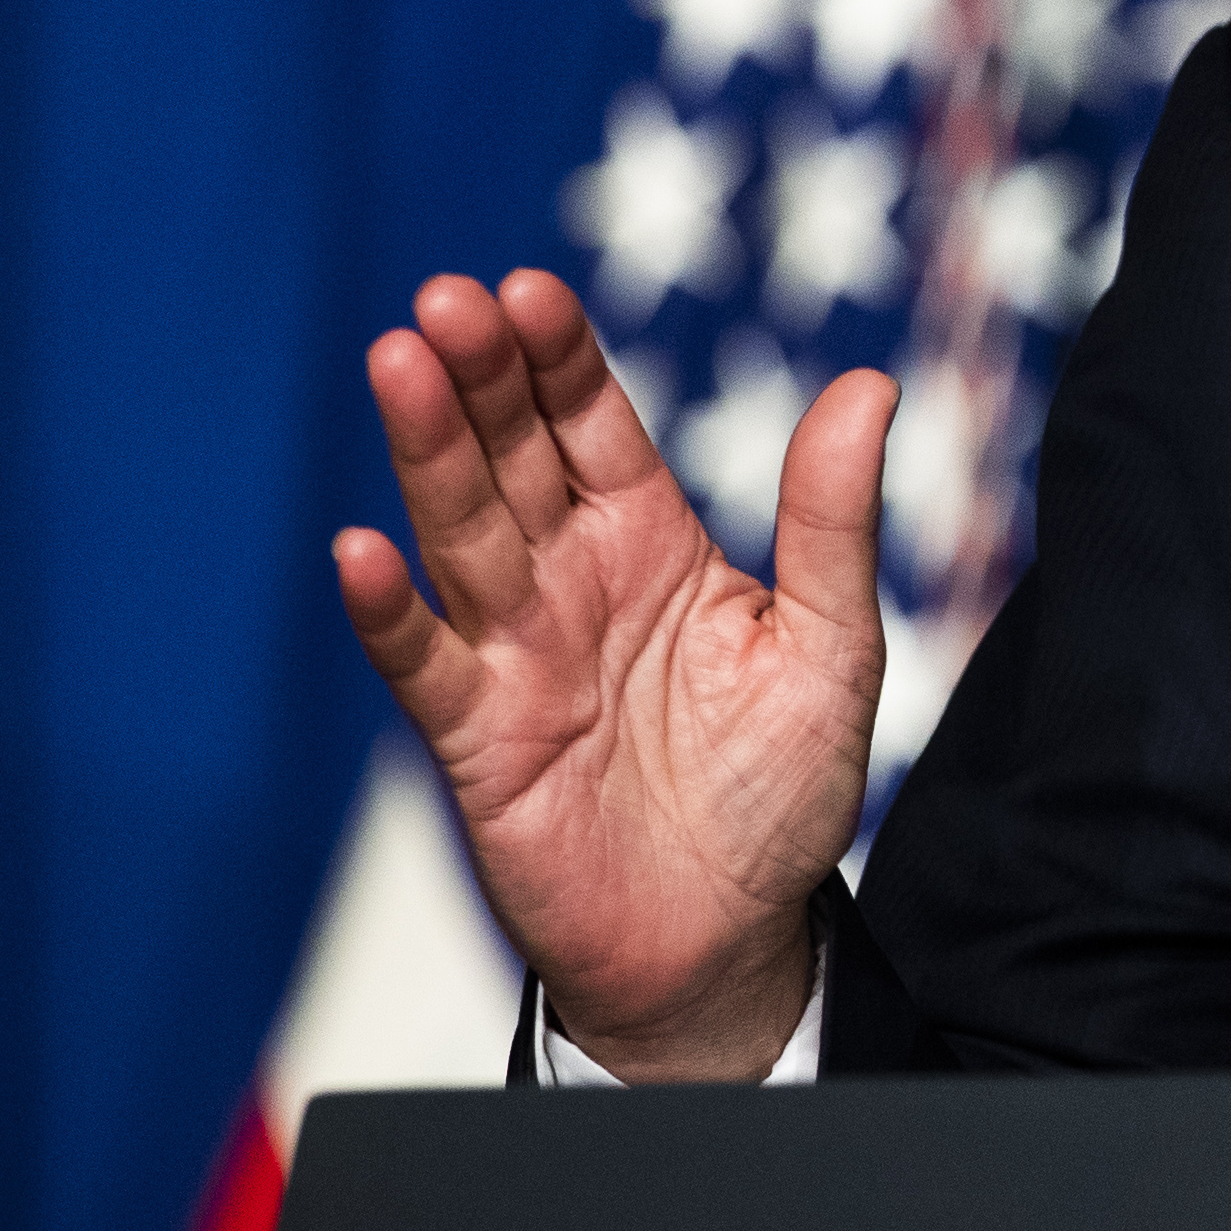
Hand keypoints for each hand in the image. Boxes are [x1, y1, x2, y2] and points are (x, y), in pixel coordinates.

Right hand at [332, 270, 894, 1080]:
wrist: (731, 940)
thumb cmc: (779, 791)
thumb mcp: (834, 647)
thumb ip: (834, 522)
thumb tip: (869, 386)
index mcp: (653, 541)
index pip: (593, 425)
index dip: (559, 358)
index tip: (528, 290)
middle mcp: (571, 580)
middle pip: (512, 456)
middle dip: (478, 378)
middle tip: (446, 301)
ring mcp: (516, 652)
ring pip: (460, 533)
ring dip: (426, 453)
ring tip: (398, 367)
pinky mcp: (479, 738)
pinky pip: (425, 665)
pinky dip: (390, 613)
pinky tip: (361, 552)